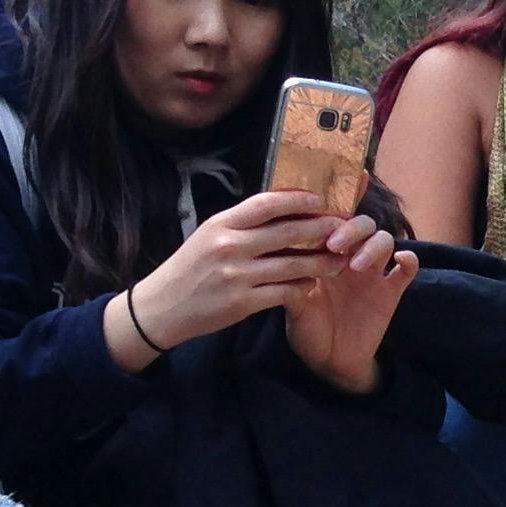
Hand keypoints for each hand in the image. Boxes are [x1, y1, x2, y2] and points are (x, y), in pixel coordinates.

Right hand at [117, 190, 337, 368]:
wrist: (162, 306)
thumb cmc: (190, 268)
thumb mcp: (209, 236)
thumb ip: (241, 224)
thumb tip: (280, 208)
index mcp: (221, 224)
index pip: (265, 204)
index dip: (296, 200)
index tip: (319, 200)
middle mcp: (230, 246)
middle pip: (287, 232)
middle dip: (320, 229)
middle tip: (343, 228)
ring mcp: (237, 275)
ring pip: (292, 264)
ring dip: (320, 261)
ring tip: (338, 259)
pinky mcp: (243, 302)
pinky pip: (284, 292)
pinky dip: (302, 287)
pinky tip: (312, 283)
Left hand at [282, 212, 418, 394]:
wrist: (330, 363)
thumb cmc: (308, 331)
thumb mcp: (293, 307)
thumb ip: (293, 284)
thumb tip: (290, 261)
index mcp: (324, 256)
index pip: (331, 223)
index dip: (326, 220)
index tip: (312, 232)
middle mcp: (350, 258)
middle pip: (361, 224)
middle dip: (350, 229)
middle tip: (333, 245)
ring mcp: (372, 274)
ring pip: (384, 240)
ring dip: (373, 245)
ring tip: (356, 266)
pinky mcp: (391, 292)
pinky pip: (407, 269)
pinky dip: (409, 260)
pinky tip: (400, 261)